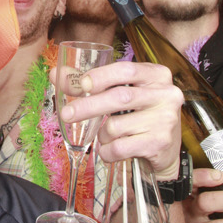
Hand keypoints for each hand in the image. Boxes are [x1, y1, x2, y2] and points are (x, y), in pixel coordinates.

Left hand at [62, 60, 182, 176]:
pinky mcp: (159, 143)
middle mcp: (166, 95)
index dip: (101, 76)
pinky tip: (110, 151)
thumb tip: (55, 75)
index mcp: (158, 75)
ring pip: (116, 126)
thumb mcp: (124, 94)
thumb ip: (92, 84)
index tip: (81, 84)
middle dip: (88, 106)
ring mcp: (165, 120)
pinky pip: (119, 147)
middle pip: (120, 97)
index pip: (126, 70)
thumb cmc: (141, 117)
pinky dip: (107, 152)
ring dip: (101, 135)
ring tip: (106, 137)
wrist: (167, 152)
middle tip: (66, 114)